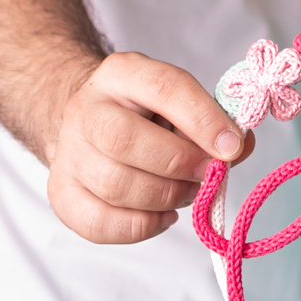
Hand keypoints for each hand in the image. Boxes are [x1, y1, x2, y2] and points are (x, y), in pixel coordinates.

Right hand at [46, 50, 252, 243]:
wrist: (91, 123)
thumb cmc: (147, 115)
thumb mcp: (181, 103)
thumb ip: (214, 122)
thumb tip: (238, 149)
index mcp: (122, 74)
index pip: (162, 87)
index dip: (202, 119)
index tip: (232, 146)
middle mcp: (85, 109)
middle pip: (124, 141)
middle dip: (178, 164)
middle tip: (208, 174)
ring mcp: (68, 152)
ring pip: (115, 186)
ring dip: (165, 198)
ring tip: (188, 193)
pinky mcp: (62, 192)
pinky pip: (99, 223)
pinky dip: (141, 227)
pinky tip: (163, 216)